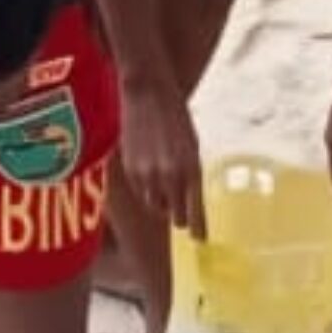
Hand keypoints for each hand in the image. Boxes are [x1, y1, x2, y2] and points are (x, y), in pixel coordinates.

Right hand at [120, 74, 205, 238]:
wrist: (147, 92)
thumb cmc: (176, 116)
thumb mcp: (192, 145)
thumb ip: (191, 173)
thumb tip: (189, 198)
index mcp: (192, 168)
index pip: (196, 212)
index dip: (199, 229)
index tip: (201, 240)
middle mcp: (170, 176)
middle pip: (175, 216)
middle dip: (180, 217)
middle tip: (182, 216)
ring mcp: (147, 175)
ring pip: (155, 206)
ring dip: (161, 203)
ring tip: (164, 188)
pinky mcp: (129, 170)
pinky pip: (140, 192)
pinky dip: (146, 189)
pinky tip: (149, 173)